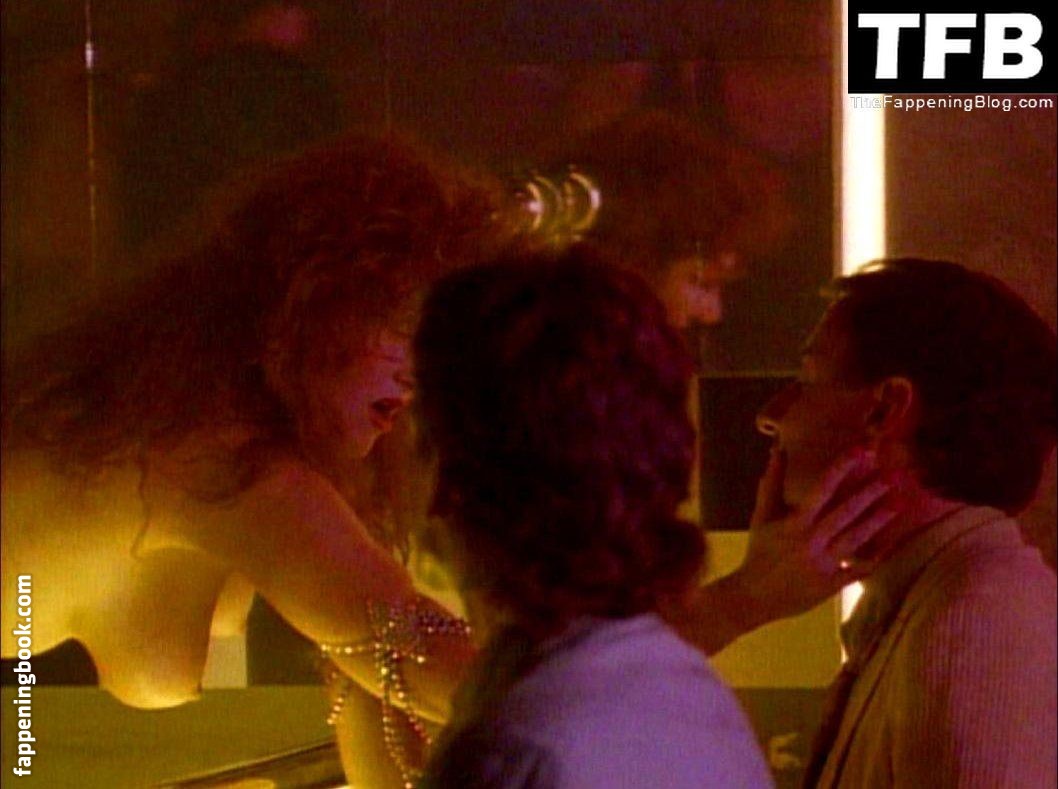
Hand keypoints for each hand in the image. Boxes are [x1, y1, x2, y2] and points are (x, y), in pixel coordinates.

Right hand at [732, 447, 896, 625]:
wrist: (753, 596)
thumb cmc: (759, 551)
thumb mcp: (762, 515)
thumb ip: (773, 481)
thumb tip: (779, 449)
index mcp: (794, 523)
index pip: (822, 489)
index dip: (842, 468)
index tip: (860, 451)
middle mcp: (810, 541)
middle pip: (846, 512)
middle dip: (870, 492)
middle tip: (893, 475)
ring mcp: (822, 564)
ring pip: (856, 539)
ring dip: (878, 521)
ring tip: (897, 504)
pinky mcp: (830, 585)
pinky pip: (858, 570)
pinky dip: (875, 558)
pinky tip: (891, 544)